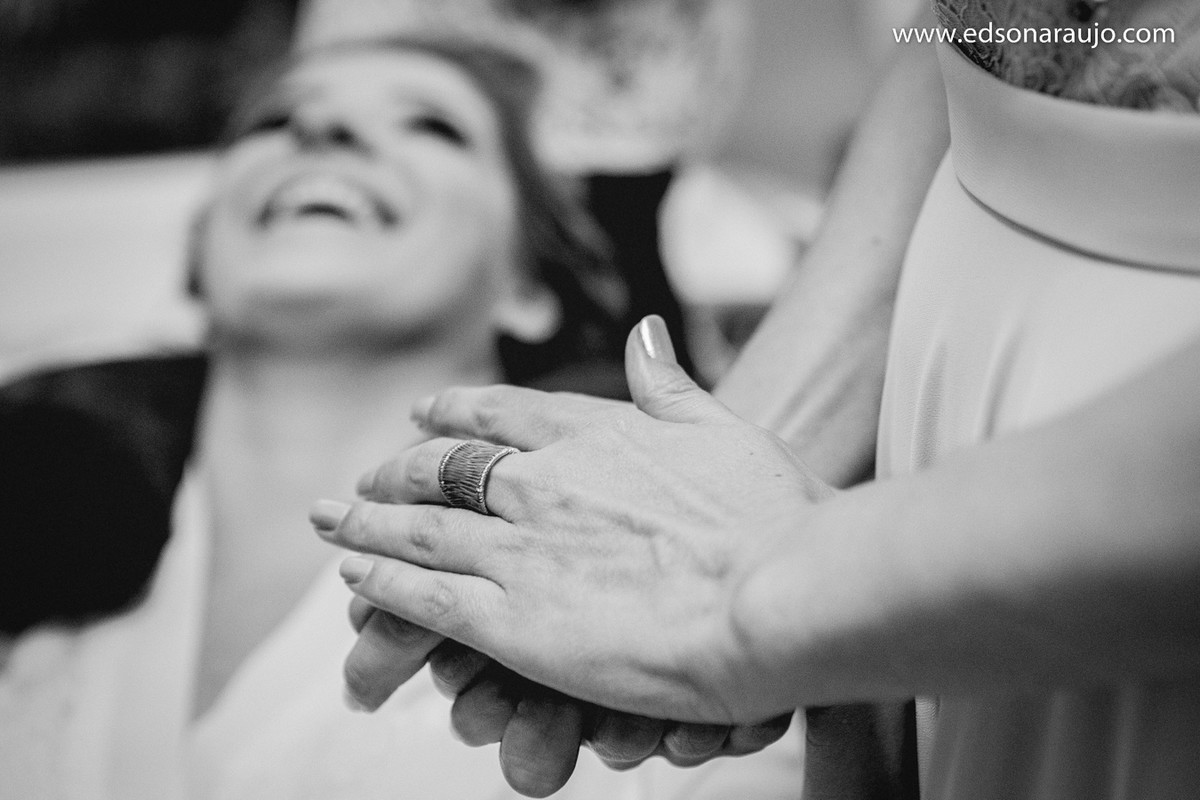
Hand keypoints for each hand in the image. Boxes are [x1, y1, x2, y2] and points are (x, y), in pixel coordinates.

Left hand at [314, 316, 833, 722]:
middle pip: (442, 468)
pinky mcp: (509, 619)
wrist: (777, 596)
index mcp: (593, 433)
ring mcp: (519, 547)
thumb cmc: (772, 518)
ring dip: (365, 524)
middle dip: (394, 471)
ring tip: (329, 521)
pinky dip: (381, 583)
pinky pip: (423, 596)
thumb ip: (670, 382)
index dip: (452, 412)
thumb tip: (644, 331)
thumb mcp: (724, 427)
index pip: (500, 413)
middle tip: (363, 479)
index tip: (422, 412)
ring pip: (416, 529)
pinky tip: (353, 580)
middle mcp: (542, 481)